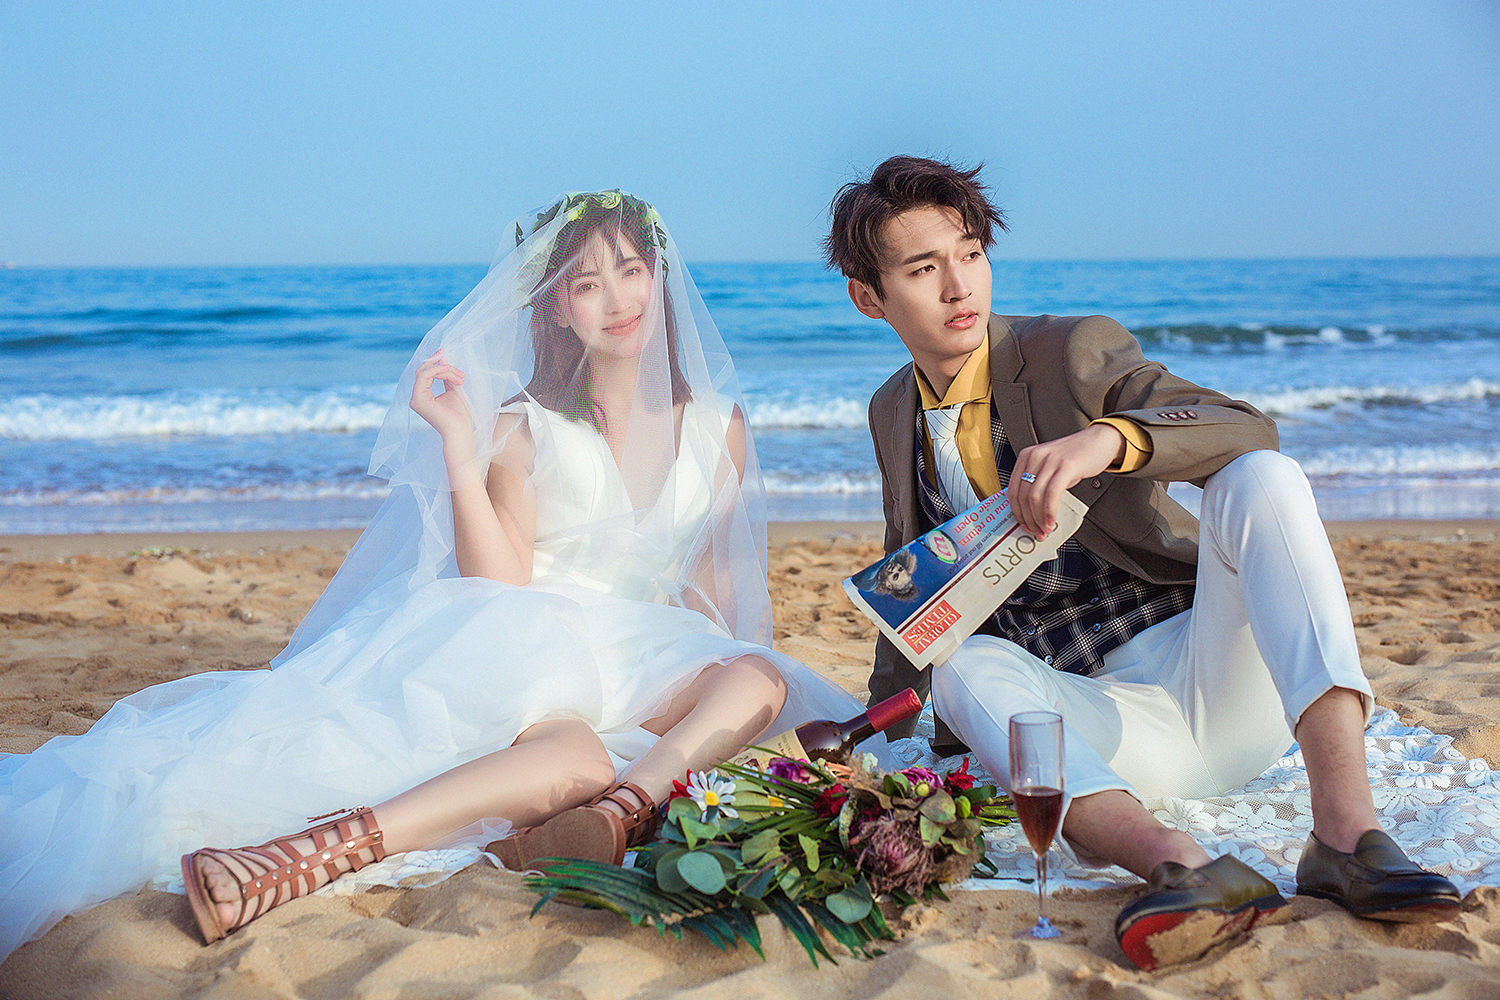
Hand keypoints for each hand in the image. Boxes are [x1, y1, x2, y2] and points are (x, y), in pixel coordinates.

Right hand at [409, 349, 473, 445]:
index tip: (447, 356)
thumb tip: (443, 359)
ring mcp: (415, 399)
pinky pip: (424, 376)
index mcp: (424, 395)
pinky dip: (437, 371)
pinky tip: (449, 372)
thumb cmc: (459, 416)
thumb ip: (447, 377)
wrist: (460, 431)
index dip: (437, 363)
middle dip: (439, 363)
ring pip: (425, 372)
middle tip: (448, 356)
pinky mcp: (418, 399)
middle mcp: (417, 397)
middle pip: (424, 371)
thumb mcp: (454, 391)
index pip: (427, 373)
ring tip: (460, 377)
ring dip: (444, 370)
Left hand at [1008, 423, 1124, 538]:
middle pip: (1023, 496)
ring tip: (1045, 529)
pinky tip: (1052, 520)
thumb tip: (1032, 513)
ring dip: (1039, 518)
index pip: (1013, 490)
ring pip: (1035, 496)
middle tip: (1036, 531)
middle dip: (1028, 519)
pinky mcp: (1066, 465)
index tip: (1023, 525)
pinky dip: (1050, 511)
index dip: (1017, 512)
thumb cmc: (1075, 456)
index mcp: (1026, 456)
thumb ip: (1039, 484)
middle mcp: (1035, 456)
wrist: (1100, 441)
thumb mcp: (1050, 467)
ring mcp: (1050, 460)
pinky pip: (1052, 493)